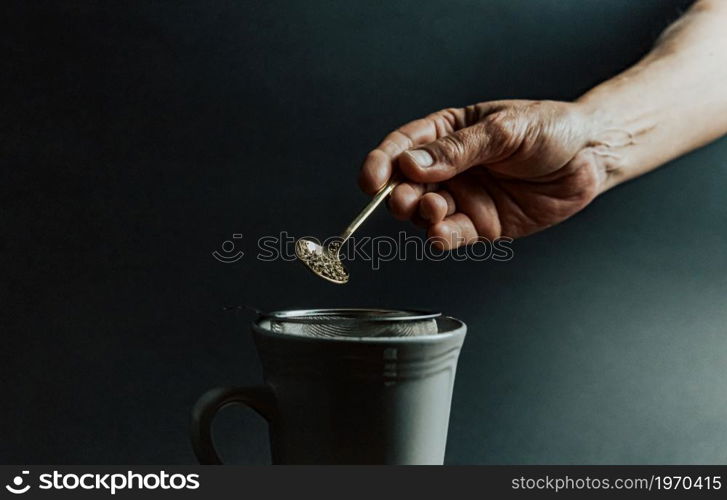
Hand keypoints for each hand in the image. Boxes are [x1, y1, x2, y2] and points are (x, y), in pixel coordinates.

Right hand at [359, 100, 606, 248]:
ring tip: (435, 210)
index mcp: (448, 133)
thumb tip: (411, 164)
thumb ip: (458, 149)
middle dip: (399, 195)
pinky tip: (441, 234)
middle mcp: (450, 168)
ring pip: (424, 214)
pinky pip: (452, 236)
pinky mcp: (481, 225)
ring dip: (421, 216)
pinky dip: (441, 238)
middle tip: (408, 200)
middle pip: (405, 185)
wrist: (591, 158)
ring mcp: (464, 198)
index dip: (382, 163)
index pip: (403, 147)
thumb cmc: (551, 130)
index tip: (371, 180)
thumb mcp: (505, 129)